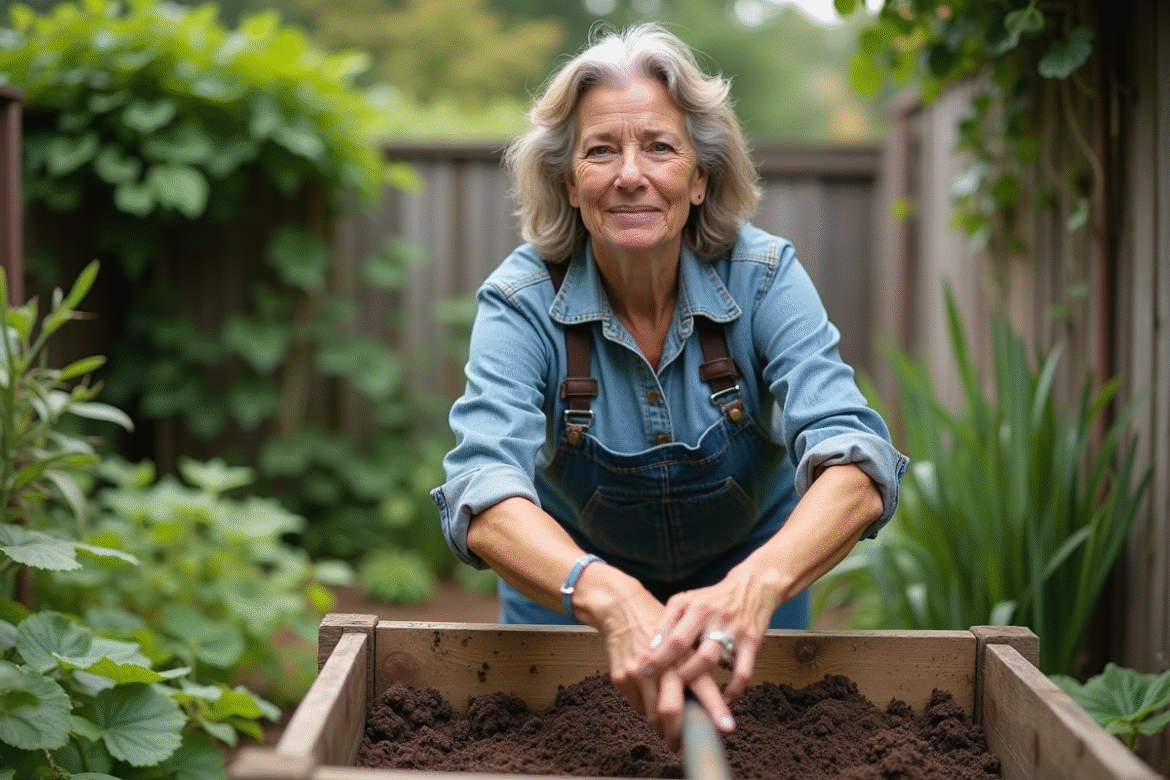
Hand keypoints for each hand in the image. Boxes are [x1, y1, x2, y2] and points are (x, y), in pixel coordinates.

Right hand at [588, 581, 730, 751]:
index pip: (702, 686)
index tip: (726, 727)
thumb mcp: (684, 637)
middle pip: (671, 708)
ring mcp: (639, 672)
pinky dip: (645, 708)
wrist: (623, 608)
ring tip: (667, 731)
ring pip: (652, 714)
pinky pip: (637, 706)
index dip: (715, 709)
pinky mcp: (621, 677)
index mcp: (683, 652)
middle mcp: (661, 663)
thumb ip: (697, 663)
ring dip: (661, 725)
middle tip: (681, 744)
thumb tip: (714, 699)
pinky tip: (650, 701)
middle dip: (678, 732)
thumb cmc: (659, 623)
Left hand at [643, 567, 779, 701]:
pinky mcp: (752, 641)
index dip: (659, 658)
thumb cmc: (712, 598)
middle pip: (694, 653)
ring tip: (691, 695)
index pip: (674, 638)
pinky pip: (743, 671)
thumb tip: (651, 647)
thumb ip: (668, 621)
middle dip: (679, 674)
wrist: (751, 587)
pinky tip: (726, 696)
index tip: (645, 672)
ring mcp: (735, 630)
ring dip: (700, 682)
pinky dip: (734, 688)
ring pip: (714, 662)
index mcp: (696, 607)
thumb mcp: (686, 600)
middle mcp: (715, 618)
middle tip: (668, 689)